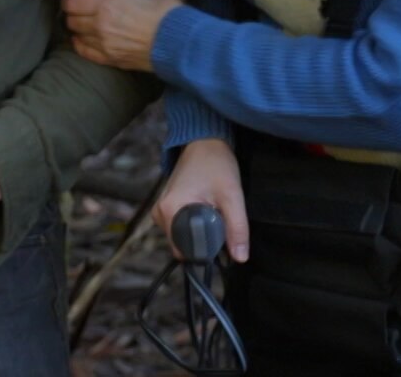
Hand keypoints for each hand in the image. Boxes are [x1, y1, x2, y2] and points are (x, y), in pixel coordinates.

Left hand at [63, 0, 182, 71]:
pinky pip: (87, 54)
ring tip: (80, 29)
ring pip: (77, 37)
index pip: (73, 3)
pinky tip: (80, 44)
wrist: (178, 45)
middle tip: (77, 15)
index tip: (70, 1)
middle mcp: (99, 25)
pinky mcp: (111, 60)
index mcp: (107, 5)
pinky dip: (81, 48)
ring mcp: (104, 44)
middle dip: (72, 17)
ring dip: (77, 32)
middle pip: (72, 21)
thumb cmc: (169, 16)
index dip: (68, 2)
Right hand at [156, 138, 248, 262]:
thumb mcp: (231, 196)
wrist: (204, 142)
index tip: (224, 243)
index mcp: (169, 211)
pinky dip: (195, 226)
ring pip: (183, 238)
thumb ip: (237, 228)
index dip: (208, 252)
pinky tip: (207, 213)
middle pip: (184, 246)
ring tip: (215, 215)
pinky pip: (181, 229)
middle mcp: (160, 213)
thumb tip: (240, 258)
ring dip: (201, 234)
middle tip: (221, 224)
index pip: (186, 251)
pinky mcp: (167, 208)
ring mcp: (161, 211)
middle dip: (205, 242)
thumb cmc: (216, 165)